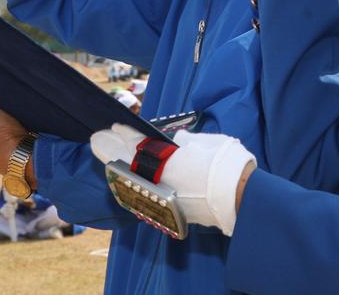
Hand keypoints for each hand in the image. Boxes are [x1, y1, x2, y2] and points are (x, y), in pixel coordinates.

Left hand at [90, 123, 255, 235]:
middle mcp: (160, 183)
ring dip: (118, 170)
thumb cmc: (226, 164)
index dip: (125, 135)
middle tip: (96, 140)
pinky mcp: (170, 213)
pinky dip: (131, 187)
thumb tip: (176, 143)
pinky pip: (142, 197)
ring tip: (107, 158)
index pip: (138, 145)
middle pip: (127, 165)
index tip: (114, 126)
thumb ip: (186, 142)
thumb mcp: (205, 142)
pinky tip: (126, 181)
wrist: (241, 198)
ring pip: (131, 184)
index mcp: (166, 161)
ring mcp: (163, 200)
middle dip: (111, 151)